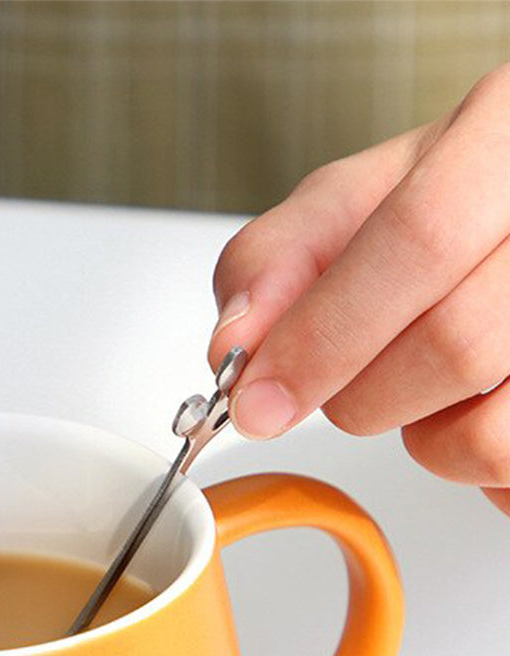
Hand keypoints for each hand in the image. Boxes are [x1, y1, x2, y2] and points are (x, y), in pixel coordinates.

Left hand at [208, 64, 509, 516]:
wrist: (504, 227)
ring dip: (405, 423)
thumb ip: (275, 261)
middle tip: (327, 383)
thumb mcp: (347, 204)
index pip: (421, 237)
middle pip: (452, 339)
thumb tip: (234, 345)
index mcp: (504, 135)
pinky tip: (456, 403)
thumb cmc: (437, 209)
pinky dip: (452, 453)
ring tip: (407, 376)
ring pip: (482, 417)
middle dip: (355, 390)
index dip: (323, 334)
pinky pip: (498, 459)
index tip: (254, 398)